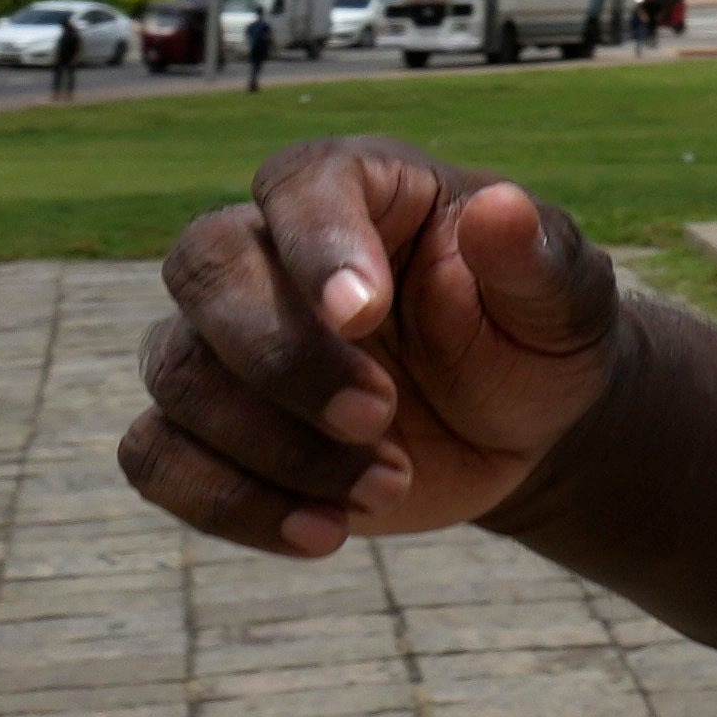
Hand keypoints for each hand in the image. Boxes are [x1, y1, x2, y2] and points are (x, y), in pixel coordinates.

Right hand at [123, 144, 637, 562]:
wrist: (516, 425)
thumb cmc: (533, 335)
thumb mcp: (561, 300)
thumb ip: (532, 257)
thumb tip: (501, 209)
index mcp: (357, 188)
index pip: (299, 185)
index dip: (317, 244)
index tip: (365, 313)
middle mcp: (269, 250)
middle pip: (205, 269)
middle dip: (283, 356)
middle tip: (380, 414)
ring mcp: (223, 340)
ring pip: (177, 373)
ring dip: (274, 446)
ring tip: (389, 485)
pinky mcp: (205, 426)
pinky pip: (155, 456)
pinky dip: (229, 502)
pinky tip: (324, 531)